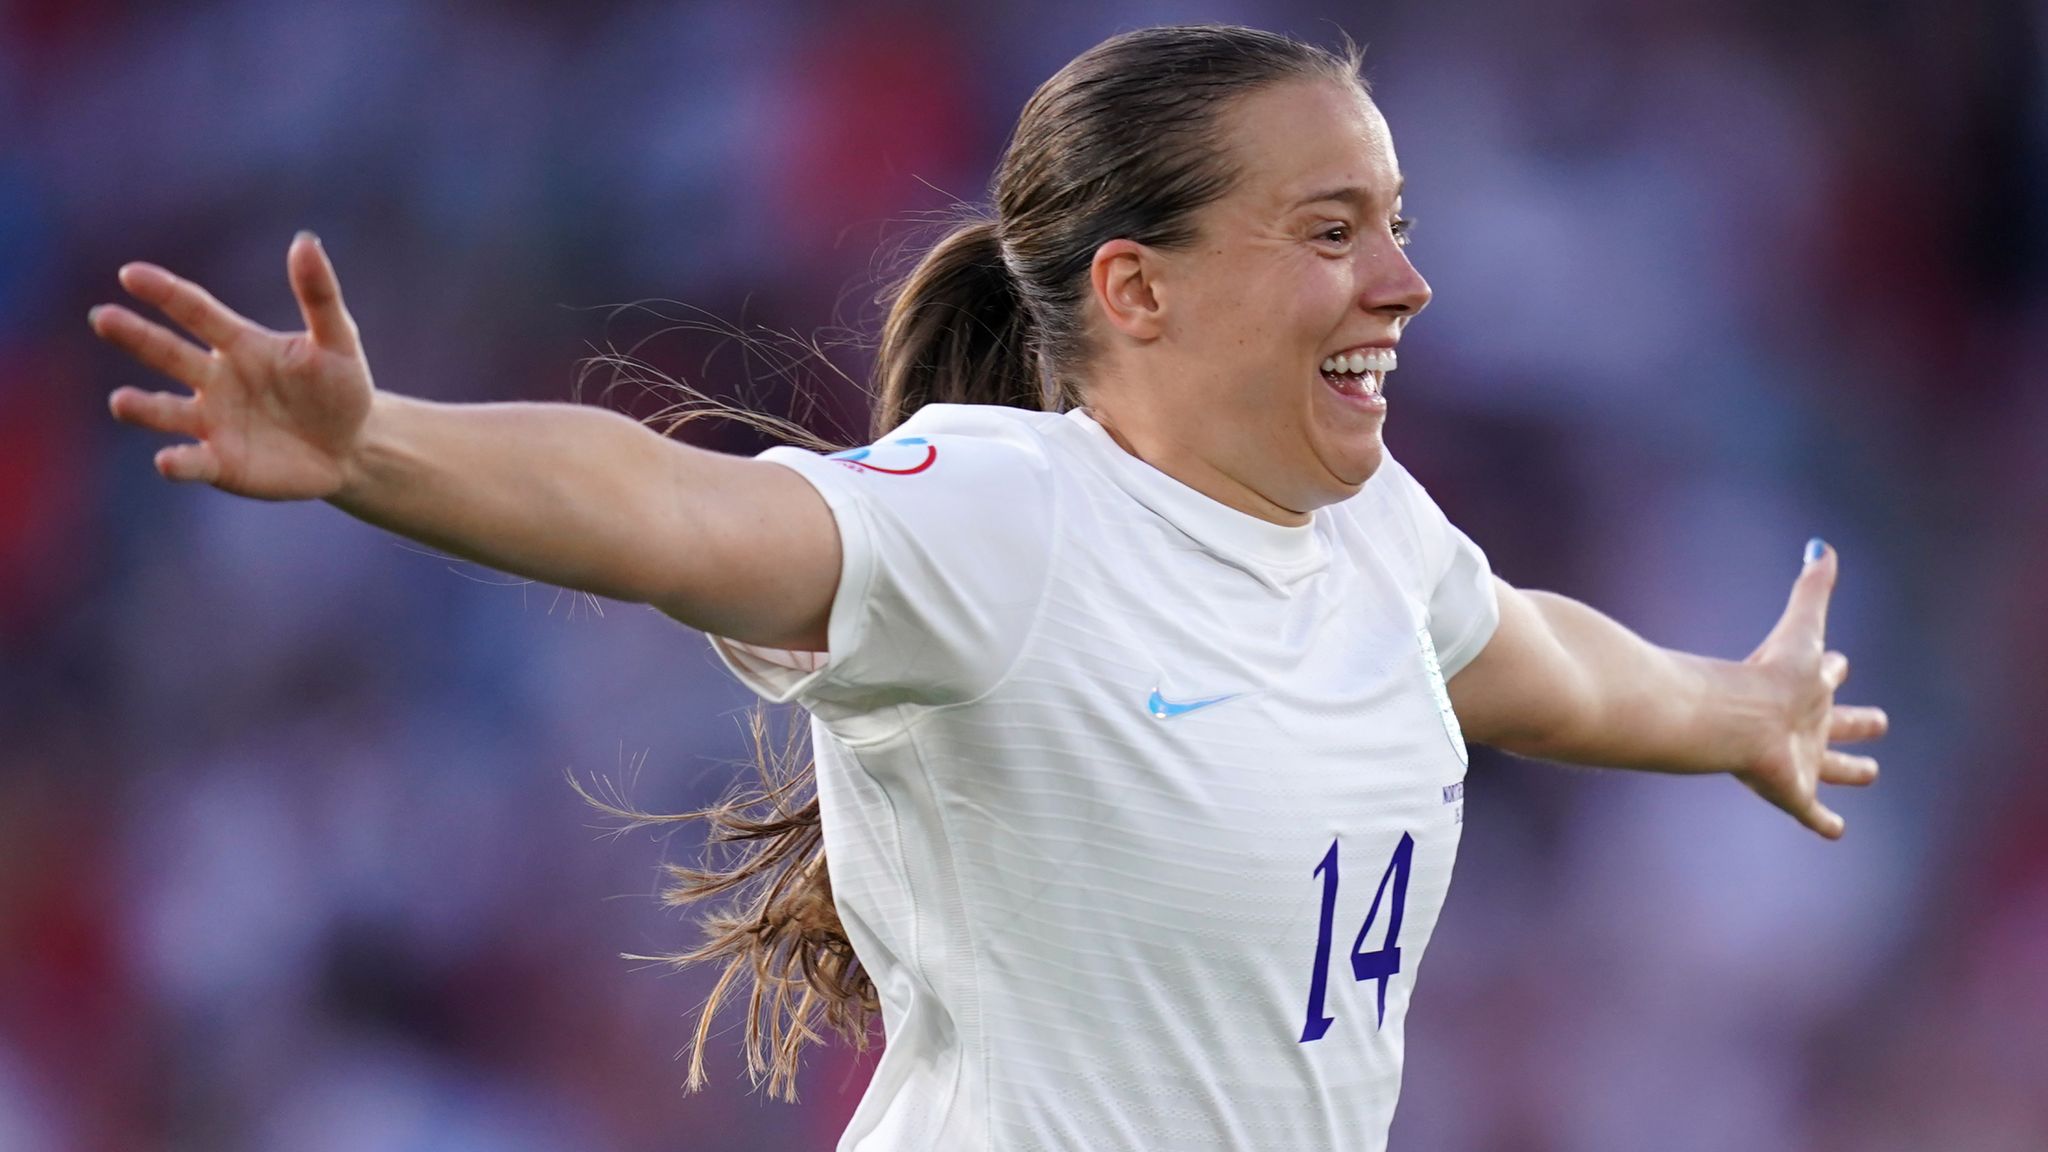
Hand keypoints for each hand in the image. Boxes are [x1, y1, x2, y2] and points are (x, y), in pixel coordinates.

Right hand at [90, 232, 374, 500]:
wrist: (354, 447)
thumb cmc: (341, 387)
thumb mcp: (338, 340)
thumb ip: (318, 295)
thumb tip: (305, 241)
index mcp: (239, 344)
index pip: (195, 312)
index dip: (165, 292)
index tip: (131, 274)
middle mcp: (215, 380)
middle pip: (168, 354)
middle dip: (136, 337)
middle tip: (103, 317)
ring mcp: (214, 422)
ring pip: (167, 412)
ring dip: (143, 408)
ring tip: (120, 401)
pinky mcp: (222, 463)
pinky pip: (195, 462)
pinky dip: (180, 462)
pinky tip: (168, 461)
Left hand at [1736, 540, 1888, 837]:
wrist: (1735, 720)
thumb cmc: (1768, 675)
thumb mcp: (1802, 628)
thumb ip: (1811, 588)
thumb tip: (1820, 544)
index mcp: (1807, 687)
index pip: (1827, 673)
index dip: (1834, 667)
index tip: (1841, 662)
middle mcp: (1806, 724)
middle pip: (1839, 723)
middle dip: (1858, 721)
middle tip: (1879, 721)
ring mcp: (1802, 760)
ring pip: (1833, 766)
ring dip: (1850, 768)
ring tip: (1868, 771)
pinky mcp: (1794, 793)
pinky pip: (1813, 813)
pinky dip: (1825, 821)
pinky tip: (1836, 831)